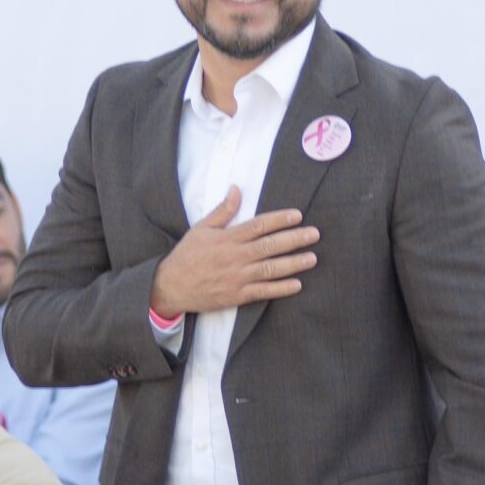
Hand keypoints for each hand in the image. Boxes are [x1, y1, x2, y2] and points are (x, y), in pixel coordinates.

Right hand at [149, 186, 318, 317]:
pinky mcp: (237, 296)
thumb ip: (222, 211)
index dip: (280, 220)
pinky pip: (263, 292)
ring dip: (293, 264)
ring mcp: (237, 278)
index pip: (259, 226)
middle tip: (314, 234)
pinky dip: (281, 289)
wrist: (171, 286)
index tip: (297, 215)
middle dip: (294, 240)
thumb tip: (237, 189)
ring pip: (270, 269)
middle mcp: (235, 257)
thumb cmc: (187, 256)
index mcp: (227, 238)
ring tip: (312, 258)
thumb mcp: (201, 228)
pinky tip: (297, 284)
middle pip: (270, 246)